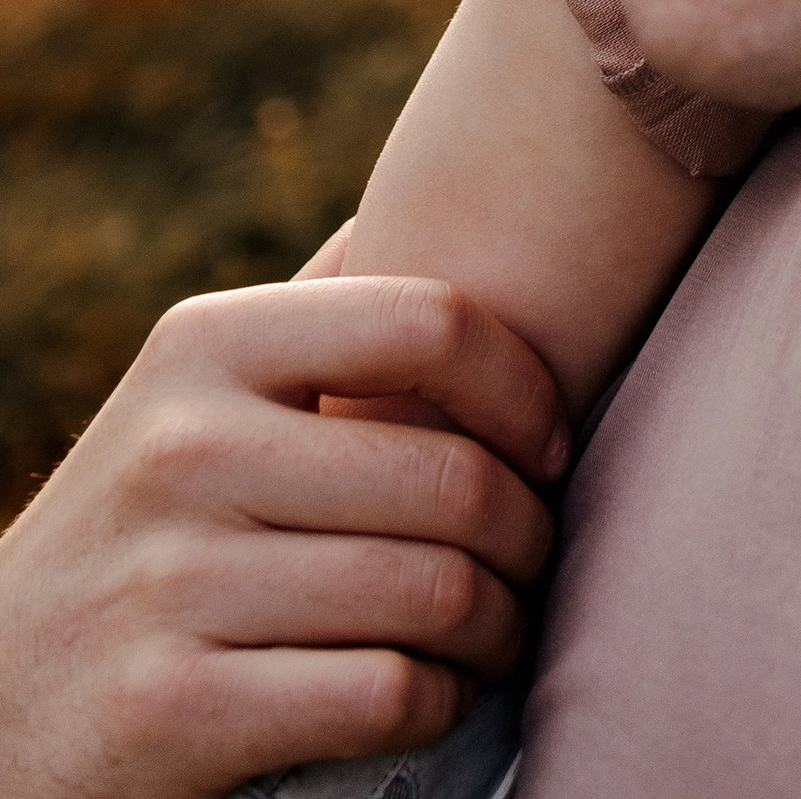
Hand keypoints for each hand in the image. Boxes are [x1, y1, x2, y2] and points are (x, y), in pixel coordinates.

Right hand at [0, 276, 566, 798]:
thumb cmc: (142, 524)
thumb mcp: (190, 388)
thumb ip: (314, 307)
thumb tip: (445, 195)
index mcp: (205, 344)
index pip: (433, 323)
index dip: (528, 388)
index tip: (552, 443)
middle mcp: (184, 448)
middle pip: (454, 478)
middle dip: (531, 531)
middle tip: (535, 558)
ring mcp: (172, 582)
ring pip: (435, 594)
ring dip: (500, 624)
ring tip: (499, 628)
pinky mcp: (174, 711)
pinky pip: (386, 695)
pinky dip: (441, 702)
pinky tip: (434, 694)